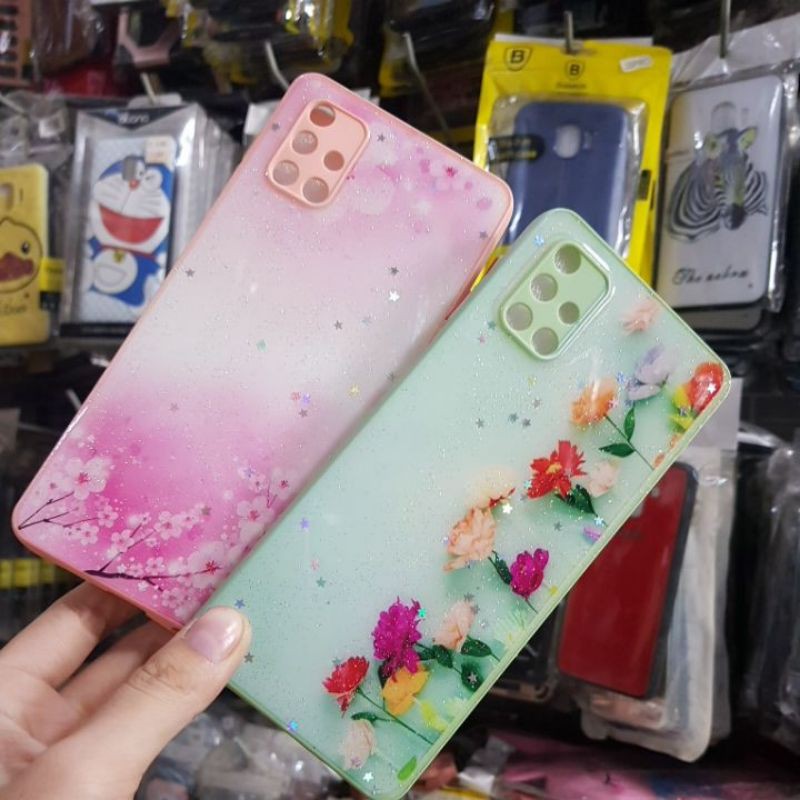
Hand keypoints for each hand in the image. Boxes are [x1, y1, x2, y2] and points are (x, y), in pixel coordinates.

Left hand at [0, 583, 249, 799]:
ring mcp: (70, 763)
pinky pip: (150, 734)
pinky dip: (186, 705)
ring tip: (240, 617)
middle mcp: (32, 723)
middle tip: (230, 580)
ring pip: (139, 694)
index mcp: (2, 698)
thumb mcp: (84, 771)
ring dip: (188, 661)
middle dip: (171, 617)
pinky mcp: (105, 793)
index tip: (192, 551)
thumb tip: (230, 625)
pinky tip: (221, 676)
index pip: (76, 616)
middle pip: (114, 651)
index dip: (132, 581)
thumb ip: (155, 697)